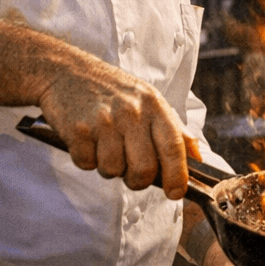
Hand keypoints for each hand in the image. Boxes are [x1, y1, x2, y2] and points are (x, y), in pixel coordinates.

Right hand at [37, 63, 193, 198]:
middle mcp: (132, 113)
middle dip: (137, 180)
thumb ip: (175, 130)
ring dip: (109, 168)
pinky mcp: (78, 129)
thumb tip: (198, 158)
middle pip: (144, 169)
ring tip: (105, 147)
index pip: (173, 148)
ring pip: (113, 170)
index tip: (176, 193)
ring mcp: (104, 121)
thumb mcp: (150, 100)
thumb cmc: (113, 90)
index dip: (177, 176)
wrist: (66, 72)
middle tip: (130, 172)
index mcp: (155, 106)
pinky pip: (87, 164)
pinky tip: (88, 141)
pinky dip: (87, 159)